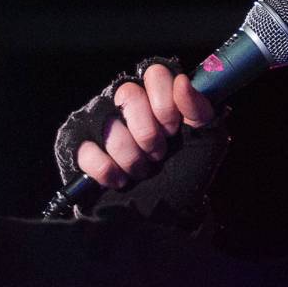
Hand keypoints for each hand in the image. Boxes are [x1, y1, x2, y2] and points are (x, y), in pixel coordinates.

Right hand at [76, 64, 214, 188]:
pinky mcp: (79, 147)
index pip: (156, 73)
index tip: (174, 129)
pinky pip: (86, 150)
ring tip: (142, 170)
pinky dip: (107, 170)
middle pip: (128, 94)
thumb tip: (182, 82)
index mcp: (159, 95)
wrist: (164, 212)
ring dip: (131, 156)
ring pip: (108, 124)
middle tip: (158, 153)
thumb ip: (201, 109)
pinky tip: (120, 179)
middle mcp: (128, 103)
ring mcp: (101, 123)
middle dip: (148, 133)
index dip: (165, 102)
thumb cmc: (186, 171)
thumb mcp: (208, 140)